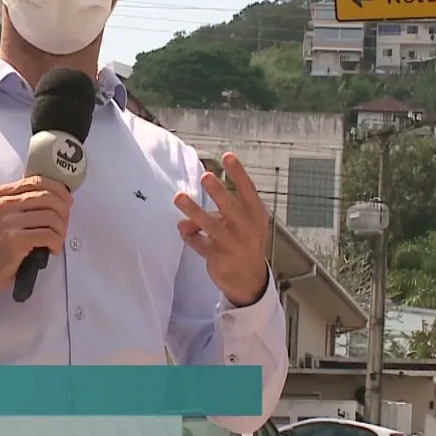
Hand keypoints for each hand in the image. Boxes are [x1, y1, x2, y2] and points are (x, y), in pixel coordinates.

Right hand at [0, 176, 71, 299]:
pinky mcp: (15, 240)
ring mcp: (8, 222)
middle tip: (63, 225)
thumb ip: (24, 202)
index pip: (38, 181)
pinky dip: (57, 242)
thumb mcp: (5, 215)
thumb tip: (58, 196)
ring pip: (51, 217)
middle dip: (63, 212)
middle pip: (48, 198)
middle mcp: (4, 204)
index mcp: (2, 194)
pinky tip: (53, 249)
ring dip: (61, 230)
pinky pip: (48, 235)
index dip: (59, 190)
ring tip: (58, 240)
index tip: (67, 201)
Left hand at [174, 153, 270, 307]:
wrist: (250, 279)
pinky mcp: (219, 259)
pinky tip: (184, 229)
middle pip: (231, 207)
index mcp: (256, 215)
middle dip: (218, 192)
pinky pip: (198, 242)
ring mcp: (233, 245)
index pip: (248, 190)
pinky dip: (188, 234)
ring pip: (210, 225)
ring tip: (179, 197)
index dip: (238, 173)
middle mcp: (247, 229)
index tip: (227, 156)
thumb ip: (223, 212)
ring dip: (193, 210)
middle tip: (205, 176)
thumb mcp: (245, 224)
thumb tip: (195, 211)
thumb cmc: (245, 242)